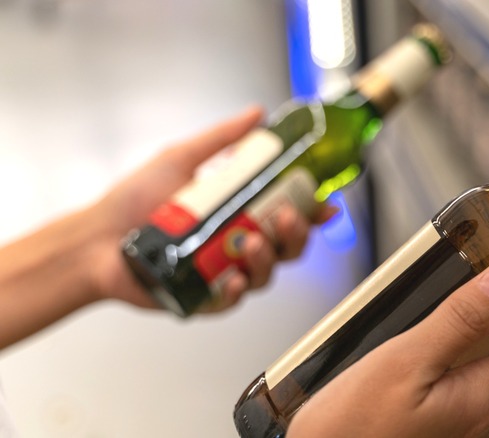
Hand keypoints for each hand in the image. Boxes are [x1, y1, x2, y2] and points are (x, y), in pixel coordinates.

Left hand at [87, 107, 334, 311]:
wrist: (97, 238)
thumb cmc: (135, 200)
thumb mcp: (182, 159)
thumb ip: (223, 139)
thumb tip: (257, 114)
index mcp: (239, 213)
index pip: (288, 214)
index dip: (312, 212)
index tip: (326, 205)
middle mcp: (237, 244)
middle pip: (288, 247)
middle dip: (297, 234)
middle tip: (287, 217)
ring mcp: (224, 272)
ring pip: (268, 273)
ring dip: (268, 258)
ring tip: (250, 241)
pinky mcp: (207, 298)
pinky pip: (236, 298)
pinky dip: (239, 288)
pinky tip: (233, 277)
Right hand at [288, 261, 488, 437]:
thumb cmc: (351, 431)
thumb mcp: (405, 362)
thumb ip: (460, 322)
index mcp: (480, 398)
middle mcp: (479, 417)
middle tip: (487, 275)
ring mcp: (459, 427)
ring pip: (484, 369)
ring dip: (477, 334)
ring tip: (446, 304)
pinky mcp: (436, 428)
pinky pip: (459, 385)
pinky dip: (453, 356)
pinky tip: (421, 344)